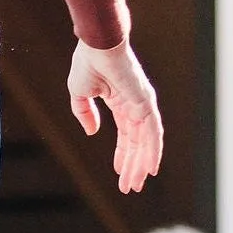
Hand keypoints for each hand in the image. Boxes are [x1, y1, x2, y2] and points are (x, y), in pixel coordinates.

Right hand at [67, 38, 162, 195]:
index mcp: (121, 102)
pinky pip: (153, 132)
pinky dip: (154, 151)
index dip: (122, 155)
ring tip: (135, 184)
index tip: (119, 173)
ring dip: (141, 164)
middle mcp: (135, 106)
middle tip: (130, 187)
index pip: (126, 136)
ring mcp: (143, 105)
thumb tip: (92, 131)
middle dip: (133, 166)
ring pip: (145, 142)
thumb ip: (84, 113)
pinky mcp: (146, 103)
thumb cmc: (88, 62)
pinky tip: (151, 168)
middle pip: (137, 143)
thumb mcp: (79, 94)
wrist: (96, 44)